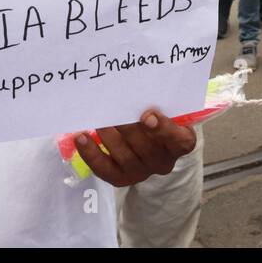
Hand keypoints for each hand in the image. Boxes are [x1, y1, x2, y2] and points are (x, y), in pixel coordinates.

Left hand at [72, 110, 196, 186]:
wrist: (154, 143)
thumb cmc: (161, 117)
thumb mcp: (167, 108)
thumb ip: (157, 101)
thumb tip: (133, 84)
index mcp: (181, 143)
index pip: (180, 141)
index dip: (164, 130)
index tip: (148, 115)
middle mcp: (163, 161)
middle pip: (147, 149)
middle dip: (128, 129)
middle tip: (113, 111)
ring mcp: (142, 172)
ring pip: (125, 158)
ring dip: (109, 138)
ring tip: (97, 121)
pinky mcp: (121, 178)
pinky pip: (105, 169)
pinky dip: (91, 154)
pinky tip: (81, 138)